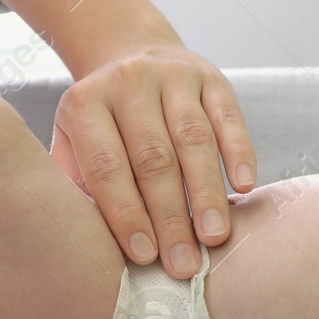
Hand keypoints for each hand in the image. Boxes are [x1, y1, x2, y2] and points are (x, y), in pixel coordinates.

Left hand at [51, 44, 255, 278]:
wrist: (132, 55)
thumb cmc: (103, 121)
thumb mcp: (73, 143)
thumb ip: (77, 185)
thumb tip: (95, 242)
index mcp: (85, 103)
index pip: (106, 166)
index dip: (126, 214)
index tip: (144, 256)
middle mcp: (128, 82)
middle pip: (153, 158)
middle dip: (170, 216)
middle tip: (184, 263)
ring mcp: (173, 76)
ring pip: (194, 140)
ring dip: (206, 193)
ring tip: (214, 237)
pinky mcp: (211, 78)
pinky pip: (229, 118)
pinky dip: (239, 153)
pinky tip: (244, 188)